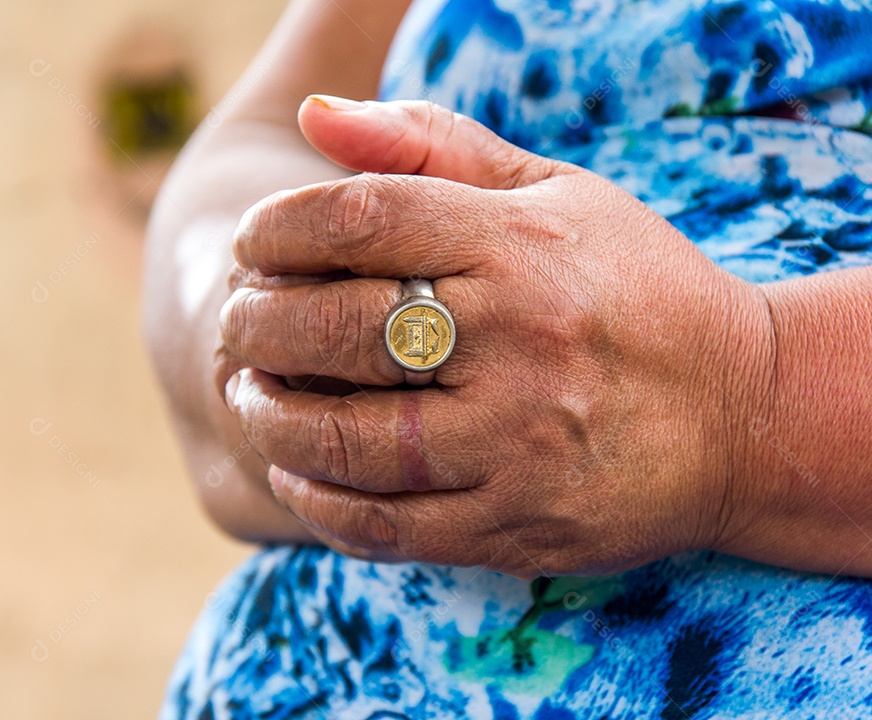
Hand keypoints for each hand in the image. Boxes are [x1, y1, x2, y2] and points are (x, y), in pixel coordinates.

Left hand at [219, 96, 773, 576]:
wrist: (742, 413)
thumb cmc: (632, 289)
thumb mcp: (552, 192)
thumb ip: (430, 146)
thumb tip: (316, 118)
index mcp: (521, 245)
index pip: (361, 219)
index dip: (278, 229)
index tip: (251, 244)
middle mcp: (519, 342)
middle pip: (338, 329)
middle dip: (256, 325)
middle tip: (236, 323)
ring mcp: (518, 443)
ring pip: (350, 439)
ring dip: (271, 418)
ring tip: (247, 392)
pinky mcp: (517, 523)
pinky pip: (386, 523)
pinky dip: (317, 500)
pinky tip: (291, 471)